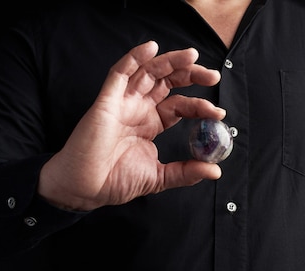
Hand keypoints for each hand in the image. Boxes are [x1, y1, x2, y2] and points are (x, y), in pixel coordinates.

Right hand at [38, 40, 225, 210]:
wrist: (86, 189)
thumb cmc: (115, 182)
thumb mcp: (159, 178)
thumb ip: (186, 172)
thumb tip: (215, 170)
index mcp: (150, 124)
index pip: (179, 105)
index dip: (199, 105)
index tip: (218, 113)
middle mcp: (138, 109)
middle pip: (168, 82)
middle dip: (191, 75)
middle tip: (212, 75)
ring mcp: (122, 103)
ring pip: (148, 72)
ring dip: (170, 61)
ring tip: (192, 56)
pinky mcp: (106, 101)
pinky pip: (119, 73)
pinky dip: (134, 58)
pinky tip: (151, 48)